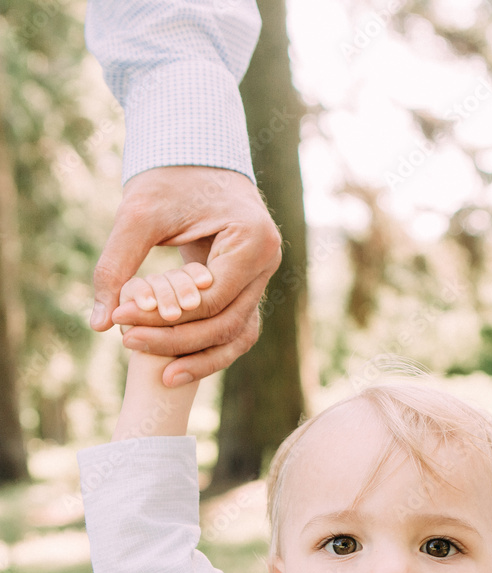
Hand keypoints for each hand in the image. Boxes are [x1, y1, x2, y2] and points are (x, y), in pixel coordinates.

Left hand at [90, 166, 281, 386]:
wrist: (195, 155)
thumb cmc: (170, 177)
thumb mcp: (138, 215)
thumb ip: (116, 266)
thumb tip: (99, 323)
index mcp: (252, 241)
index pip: (211, 299)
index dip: (166, 318)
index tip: (122, 322)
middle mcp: (267, 263)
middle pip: (227, 323)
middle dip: (178, 342)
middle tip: (130, 344)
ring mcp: (264, 277)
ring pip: (238, 334)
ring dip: (200, 357)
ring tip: (161, 375)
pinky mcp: (250, 286)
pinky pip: (236, 327)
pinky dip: (209, 348)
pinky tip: (176, 363)